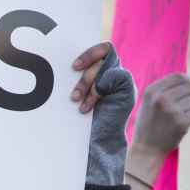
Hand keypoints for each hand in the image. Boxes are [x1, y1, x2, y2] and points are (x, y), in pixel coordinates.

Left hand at [76, 43, 135, 185]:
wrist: (97, 140)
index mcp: (101, 72)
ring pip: (106, 67)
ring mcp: (121, 82)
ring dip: (87, 83)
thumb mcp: (77, 95)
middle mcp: (113, 74)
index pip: (102, 49)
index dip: (89, 53)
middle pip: (103, 55)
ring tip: (76, 100)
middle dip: (85, 74)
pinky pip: (116, 77)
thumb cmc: (83, 119)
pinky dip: (98, 90)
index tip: (73, 66)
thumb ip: (77, 78)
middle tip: (73, 87)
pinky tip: (88, 105)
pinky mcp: (128, 91)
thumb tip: (61, 63)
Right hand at [130, 71, 189, 160]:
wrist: (146, 148)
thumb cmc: (147, 124)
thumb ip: (163, 90)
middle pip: (188, 88)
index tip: (187, 85)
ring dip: (187, 108)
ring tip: (174, 117)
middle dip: (185, 96)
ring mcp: (172, 110)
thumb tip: (187, 79)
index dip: (185, 80)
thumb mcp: (147, 103)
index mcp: (151, 92)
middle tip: (176, 107)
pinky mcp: (182, 122)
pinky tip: (178, 124)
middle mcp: (161, 99)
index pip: (178, 76)